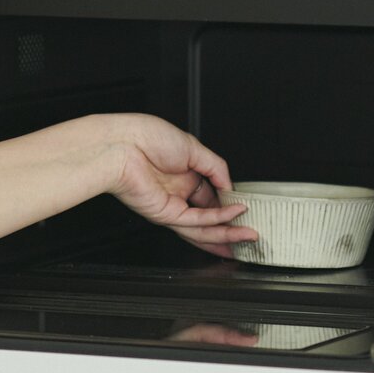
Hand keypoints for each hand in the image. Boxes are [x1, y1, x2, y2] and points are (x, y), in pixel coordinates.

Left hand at [99, 115, 256, 258]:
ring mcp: (171, 205)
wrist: (122, 143)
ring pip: (204, 228)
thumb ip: (216, 168)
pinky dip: (217, 220)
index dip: (229, 205)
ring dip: (229, 232)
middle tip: (252, 233)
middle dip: (231, 229)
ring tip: (250, 235)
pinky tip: (234, 215)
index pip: (211, 197)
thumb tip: (230, 185)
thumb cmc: (145, 137)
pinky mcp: (165, 214)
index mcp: (183, 175)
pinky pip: (196, 221)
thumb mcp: (193, 147)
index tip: (245, 208)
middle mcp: (177, 193)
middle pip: (208, 219)